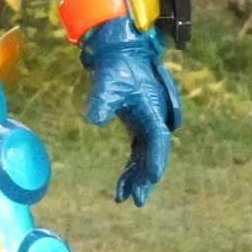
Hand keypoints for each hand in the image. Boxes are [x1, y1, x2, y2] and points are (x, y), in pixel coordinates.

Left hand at [80, 23, 181, 204]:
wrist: (119, 52)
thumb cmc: (115, 66)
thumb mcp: (107, 82)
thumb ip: (102, 101)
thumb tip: (94, 119)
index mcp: (152, 108)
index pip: (157, 139)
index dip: (155, 159)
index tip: (150, 178)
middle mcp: (155, 118)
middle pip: (154, 153)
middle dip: (145, 176)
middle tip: (136, 199)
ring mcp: (147, 122)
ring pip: (145, 155)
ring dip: (136, 176)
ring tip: (123, 197)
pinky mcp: (139, 124)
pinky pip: (138, 151)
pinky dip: (131, 167)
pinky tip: (121, 185)